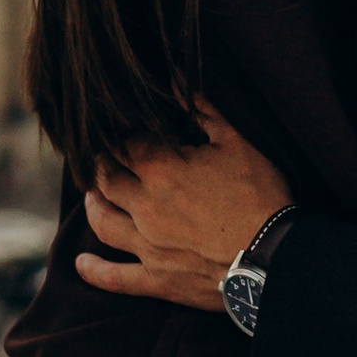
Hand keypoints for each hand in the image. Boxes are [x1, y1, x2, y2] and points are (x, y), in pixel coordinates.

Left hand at [77, 110, 291, 310]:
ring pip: (102, 221)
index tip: (125, 129)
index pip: (125, 143)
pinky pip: (116, 278)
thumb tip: (176, 78)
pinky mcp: (157, 278)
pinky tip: (81, 265)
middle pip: (105, 178)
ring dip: (93, 204)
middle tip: (102, 157)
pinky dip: (95, 271)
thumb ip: (202, 109)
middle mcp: (144, 205)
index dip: (122, 133)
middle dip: (100, 164)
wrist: (275, 255)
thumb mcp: (235, 142)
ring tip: (93, 196)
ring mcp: (147, 245)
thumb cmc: (260, 194)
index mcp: (161, 169)